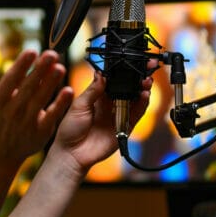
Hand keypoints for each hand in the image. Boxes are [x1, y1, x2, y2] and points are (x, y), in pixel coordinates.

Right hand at [0, 50, 73, 165]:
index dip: (21, 66)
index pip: (10, 80)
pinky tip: (68, 91)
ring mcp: (26, 123)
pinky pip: (51, 116)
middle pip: (28, 87)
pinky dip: (60, 104)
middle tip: (52, 53)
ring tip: (60, 66)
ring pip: (40, 99)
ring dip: (51, 82)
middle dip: (40, 69)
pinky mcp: (39, 133)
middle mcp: (10, 112)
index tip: (31, 51)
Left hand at [49, 61, 154, 177]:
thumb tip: (102, 74)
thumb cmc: (69, 130)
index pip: (112, 81)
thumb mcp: (78, 106)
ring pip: (134, 100)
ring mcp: (118, 115)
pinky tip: (144, 95)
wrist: (72, 153)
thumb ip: (93, 91)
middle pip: (127, 89)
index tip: (128, 62)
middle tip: (143, 69)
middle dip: (136, 79)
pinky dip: (142, 105)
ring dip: (142, 89)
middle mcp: (109, 105)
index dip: (121, 72)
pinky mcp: (124, 127)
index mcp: (97, 97)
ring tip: (146, 81)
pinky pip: (137, 114)